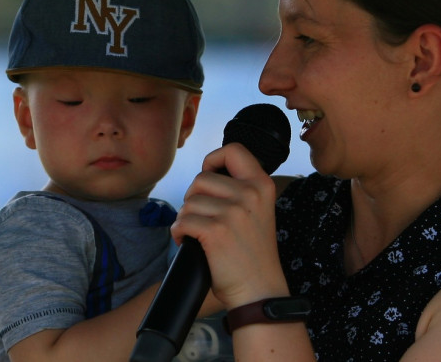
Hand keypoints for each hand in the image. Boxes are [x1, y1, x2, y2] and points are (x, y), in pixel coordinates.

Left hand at [170, 143, 290, 307]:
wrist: (259, 291)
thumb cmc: (252, 255)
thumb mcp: (258, 212)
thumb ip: (240, 191)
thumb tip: (206, 174)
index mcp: (262, 185)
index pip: (234, 150)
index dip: (214, 159)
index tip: (209, 174)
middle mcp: (250, 194)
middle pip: (202, 178)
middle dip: (194, 198)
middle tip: (201, 219)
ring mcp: (233, 212)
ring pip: (189, 202)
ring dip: (185, 218)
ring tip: (196, 234)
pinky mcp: (216, 231)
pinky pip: (182, 221)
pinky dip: (178, 233)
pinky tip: (188, 243)